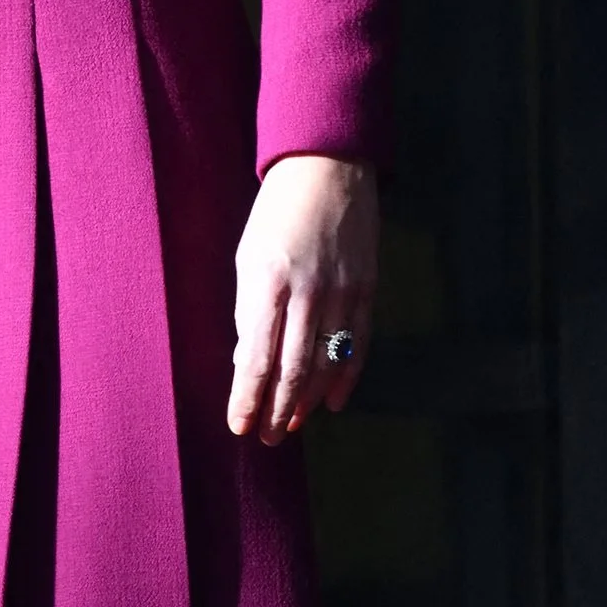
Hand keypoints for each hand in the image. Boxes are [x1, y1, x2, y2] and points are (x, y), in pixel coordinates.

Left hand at [229, 154, 378, 444]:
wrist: (328, 167)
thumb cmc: (276, 213)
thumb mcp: (248, 257)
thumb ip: (249, 310)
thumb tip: (250, 364)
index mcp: (269, 282)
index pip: (257, 358)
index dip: (248, 399)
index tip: (239, 426)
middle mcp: (308, 291)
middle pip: (293, 371)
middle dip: (277, 411)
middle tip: (266, 438)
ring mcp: (343, 292)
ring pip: (326, 364)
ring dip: (307, 402)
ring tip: (292, 425)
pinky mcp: (367, 289)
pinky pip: (357, 345)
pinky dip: (345, 378)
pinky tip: (332, 403)